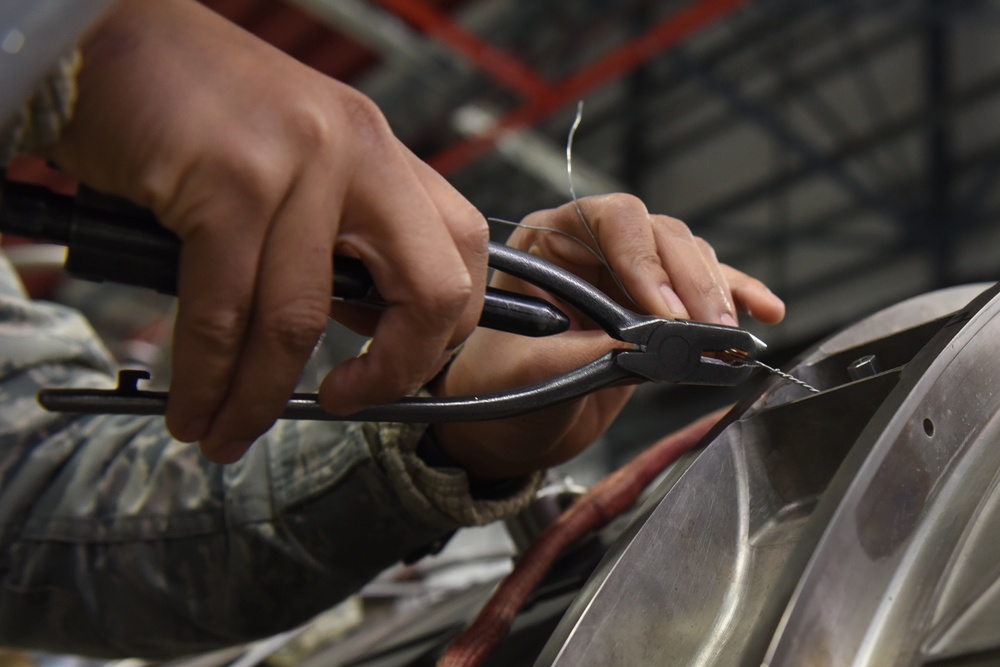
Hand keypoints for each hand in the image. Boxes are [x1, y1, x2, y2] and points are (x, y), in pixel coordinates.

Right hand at [48, 0, 487, 461]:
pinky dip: (206, 374)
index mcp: (381, 152)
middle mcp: (358, 150)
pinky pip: (226, 311)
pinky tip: (192, 403)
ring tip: (225, 430)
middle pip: (431, 290)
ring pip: (303, 320)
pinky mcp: (229, 179)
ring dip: (261, 396)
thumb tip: (361, 326)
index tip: (392, 375)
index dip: (440, 333)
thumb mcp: (296, 161)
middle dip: (394, 374)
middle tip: (344, 406)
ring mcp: (299, 161)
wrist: (105, 35)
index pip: (462, 254)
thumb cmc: (192, 106)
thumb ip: (339, 234)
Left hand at [432, 194, 783, 478]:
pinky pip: (705, 289)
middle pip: (660, 236)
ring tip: (729, 336)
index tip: (662, 312)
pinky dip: (736, 297)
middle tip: (710, 329)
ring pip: (689, 258)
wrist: (510, 431)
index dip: (643, 258)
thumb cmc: (500, 391)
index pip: (608, 220)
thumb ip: (587, 352)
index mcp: (548, 243)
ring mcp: (628, 275)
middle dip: (690, 281)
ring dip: (716, 293)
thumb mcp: (529, 373)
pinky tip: (763, 311)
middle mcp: (592, 247)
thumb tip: (651, 342)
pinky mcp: (658, 308)